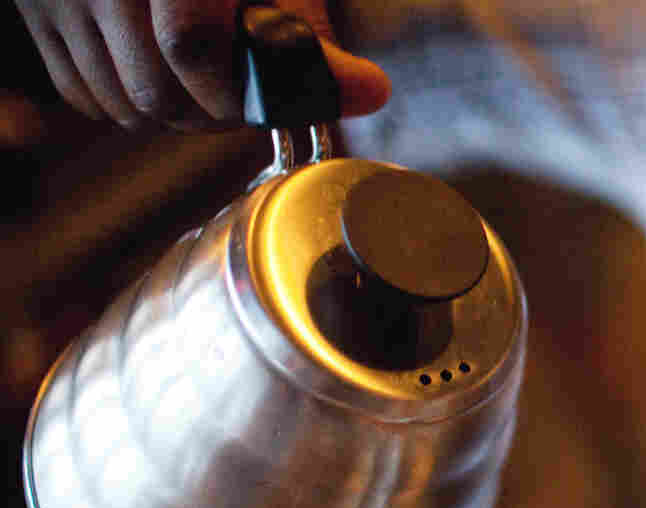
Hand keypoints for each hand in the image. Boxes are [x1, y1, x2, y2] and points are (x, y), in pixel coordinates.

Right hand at [13, 0, 389, 129]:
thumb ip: (306, 24)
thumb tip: (368, 92)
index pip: (190, 42)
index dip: (236, 91)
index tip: (269, 101)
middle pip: (157, 92)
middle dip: (215, 114)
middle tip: (249, 100)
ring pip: (123, 105)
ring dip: (177, 116)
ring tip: (211, 87)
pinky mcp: (34, 11)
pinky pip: (84, 96)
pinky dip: (129, 105)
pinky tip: (163, 79)